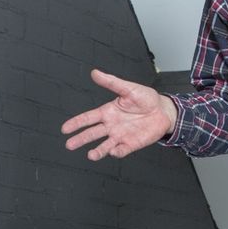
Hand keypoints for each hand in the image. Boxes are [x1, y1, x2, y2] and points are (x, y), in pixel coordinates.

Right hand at [61, 69, 178, 160]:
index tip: (65, 129)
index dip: (76, 123)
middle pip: (92, 134)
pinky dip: (117, 152)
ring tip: (91, 155)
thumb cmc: (145, 98)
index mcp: (107, 112)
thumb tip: (95, 73)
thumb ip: (111, 82)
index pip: (88, 118)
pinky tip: (114, 151)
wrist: (163, 110)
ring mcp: (120, 136)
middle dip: (81, 139)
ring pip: (105, 145)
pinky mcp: (131, 144)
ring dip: (98, 151)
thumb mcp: (128, 88)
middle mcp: (111, 125)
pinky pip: (122, 150)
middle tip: (69, 145)